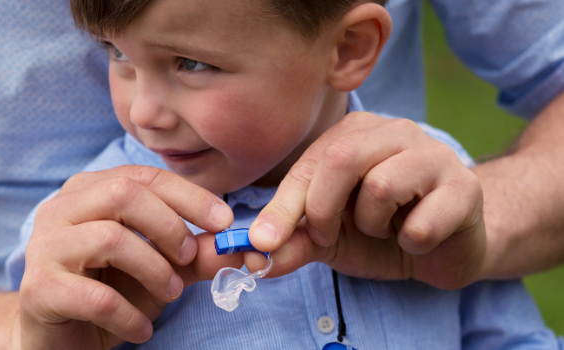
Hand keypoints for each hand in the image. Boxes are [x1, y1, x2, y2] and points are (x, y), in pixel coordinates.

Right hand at [16, 165, 238, 349]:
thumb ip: (193, 255)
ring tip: (171, 294)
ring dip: (154, 270)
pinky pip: (96, 297)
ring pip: (110, 239)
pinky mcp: (39, 289)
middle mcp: (60, 209)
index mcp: (88, 191)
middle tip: (188, 257)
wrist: (58, 339)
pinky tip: (141, 330)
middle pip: (122, 194)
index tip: (224, 220)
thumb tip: (239, 247)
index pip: (143, 176)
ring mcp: (45, 247)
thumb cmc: (108, 291)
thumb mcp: (159, 268)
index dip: (189, 195)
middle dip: (168, 225)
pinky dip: (130, 316)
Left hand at [246, 112, 485, 289]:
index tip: (263, 243)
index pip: (309, 163)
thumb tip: (251, 256)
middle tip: (331, 237)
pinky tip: (418, 238)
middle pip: (341, 158)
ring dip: (373, 225)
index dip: (283, 208)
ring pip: (382, 186)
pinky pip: (423, 223)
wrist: (445, 249)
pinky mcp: (466, 187)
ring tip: (386, 228)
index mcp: (354, 133)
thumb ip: (292, 241)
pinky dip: (411, 243)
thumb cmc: (381, 231)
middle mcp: (394, 131)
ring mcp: (434, 154)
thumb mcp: (328, 238)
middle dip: (324, 210)